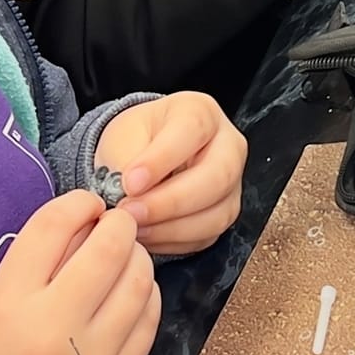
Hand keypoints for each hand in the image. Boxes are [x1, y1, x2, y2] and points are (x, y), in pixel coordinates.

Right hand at [0, 191, 159, 354]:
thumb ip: (29, 268)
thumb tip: (78, 225)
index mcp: (8, 302)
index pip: (51, 228)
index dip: (76, 203)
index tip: (85, 204)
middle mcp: (53, 325)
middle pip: (106, 249)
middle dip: (118, 225)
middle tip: (116, 224)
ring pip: (137, 282)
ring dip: (139, 258)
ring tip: (128, 256)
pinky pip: (148, 321)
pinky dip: (148, 296)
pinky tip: (136, 292)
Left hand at [93, 92, 246, 255]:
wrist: (142, 159)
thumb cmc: (136, 141)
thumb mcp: (122, 138)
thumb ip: (125, 162)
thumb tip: (128, 196)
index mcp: (201, 113)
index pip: (191, 131)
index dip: (161, 160)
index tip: (130, 183)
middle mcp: (228, 146)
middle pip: (217, 177)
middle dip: (170, 202)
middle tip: (131, 213)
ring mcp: (232, 184)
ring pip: (216, 214)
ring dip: (171, 228)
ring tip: (135, 227)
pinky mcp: (223, 214)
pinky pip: (206, 236)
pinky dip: (173, 241)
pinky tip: (147, 235)